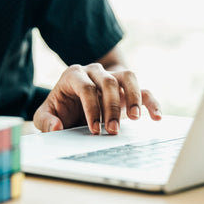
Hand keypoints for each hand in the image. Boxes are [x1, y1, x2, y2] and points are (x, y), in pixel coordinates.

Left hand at [33, 63, 161, 134]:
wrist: (74, 102)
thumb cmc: (60, 109)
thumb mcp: (46, 115)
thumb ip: (46, 121)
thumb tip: (56, 128)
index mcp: (73, 75)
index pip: (85, 87)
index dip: (91, 108)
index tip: (94, 129)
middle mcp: (94, 71)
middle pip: (107, 82)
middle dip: (111, 108)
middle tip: (112, 131)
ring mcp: (112, 77)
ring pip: (128, 78)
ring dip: (133, 98)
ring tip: (135, 119)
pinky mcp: (126, 88)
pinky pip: (143, 90)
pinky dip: (151, 102)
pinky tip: (157, 116)